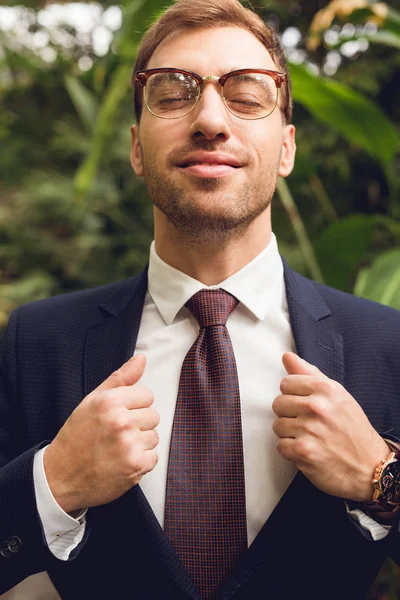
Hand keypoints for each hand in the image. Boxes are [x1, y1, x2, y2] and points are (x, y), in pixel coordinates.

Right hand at [44, 354, 158, 513]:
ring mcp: (129, 444)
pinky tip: (122, 461)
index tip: (119, 415)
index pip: (147, 395)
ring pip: (154, 436)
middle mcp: (121, 421)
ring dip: (140, 443)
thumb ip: (120, 378)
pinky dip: (141, 461)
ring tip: (118, 448)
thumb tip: (142, 358)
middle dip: (138, 424)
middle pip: (153, 415)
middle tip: (116, 434)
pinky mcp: (136, 466)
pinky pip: (153, 457)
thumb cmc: (76, 436)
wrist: (60, 476)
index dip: (133, 406)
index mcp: (109, 402)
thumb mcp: (92, 401)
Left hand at [272, 352, 389, 501]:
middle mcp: (317, 407)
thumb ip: (309, 374)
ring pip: (278, 425)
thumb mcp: (338, 395)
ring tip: (309, 437)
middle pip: (278, 404)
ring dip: (290, 434)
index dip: (292, 395)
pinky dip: (291, 451)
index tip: (304, 404)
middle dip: (289, 414)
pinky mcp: (303, 452)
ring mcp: (310, 430)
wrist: (370, 467)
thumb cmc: (353, 430)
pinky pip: (280, 446)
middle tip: (308, 423)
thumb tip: (287, 357)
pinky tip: (308, 450)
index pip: (286, 383)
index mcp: (325, 389)